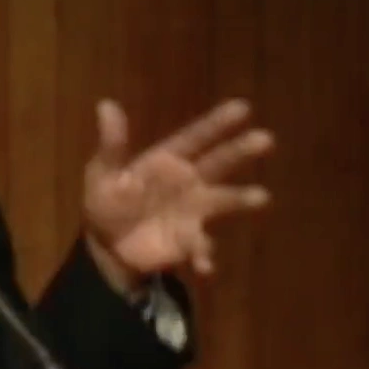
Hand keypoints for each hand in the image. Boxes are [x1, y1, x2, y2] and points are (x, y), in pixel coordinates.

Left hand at [82, 98, 273, 287]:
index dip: (217, 123)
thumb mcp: (103, 173)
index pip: (196, 137)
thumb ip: (112, 144)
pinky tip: (204, 265)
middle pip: (218, 162)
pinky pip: (202, 248)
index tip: (244, 107)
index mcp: (166, 161)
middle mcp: (187, 182)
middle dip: (239, 150)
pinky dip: (205, 256)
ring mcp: (193, 212)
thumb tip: (105, 104)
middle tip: (266, 138)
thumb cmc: (107, 203)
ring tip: (261, 196)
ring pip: (222, 201)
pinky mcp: (190, 242)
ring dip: (240, 199)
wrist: (108, 247)